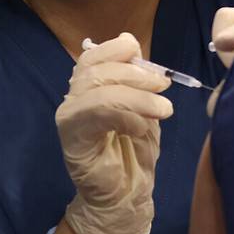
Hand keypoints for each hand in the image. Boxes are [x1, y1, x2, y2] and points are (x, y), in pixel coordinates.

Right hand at [55, 33, 172, 233]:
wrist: (125, 195)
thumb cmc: (134, 150)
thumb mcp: (142, 106)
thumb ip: (136, 76)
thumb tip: (129, 39)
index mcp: (88, 86)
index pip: (94, 55)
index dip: (120, 50)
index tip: (153, 66)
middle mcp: (73, 98)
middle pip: (96, 69)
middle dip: (136, 74)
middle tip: (164, 86)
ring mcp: (69, 118)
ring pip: (98, 90)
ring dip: (137, 96)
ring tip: (163, 109)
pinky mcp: (71, 139)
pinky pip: (96, 115)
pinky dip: (125, 116)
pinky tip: (141, 128)